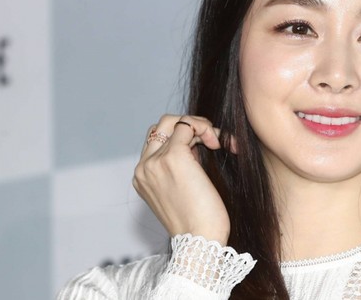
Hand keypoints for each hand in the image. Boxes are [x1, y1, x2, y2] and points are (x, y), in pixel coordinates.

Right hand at [133, 114, 230, 243]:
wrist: (200, 239)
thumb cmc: (199, 221)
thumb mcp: (182, 190)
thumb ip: (181, 167)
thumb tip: (197, 141)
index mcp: (143, 177)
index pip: (157, 140)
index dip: (182, 137)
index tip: (204, 149)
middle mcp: (143, 167)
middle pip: (161, 125)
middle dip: (189, 125)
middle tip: (211, 141)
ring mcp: (156, 161)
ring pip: (174, 121)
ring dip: (199, 126)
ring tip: (216, 143)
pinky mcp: (174, 156)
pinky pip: (187, 125)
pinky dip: (205, 128)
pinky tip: (217, 143)